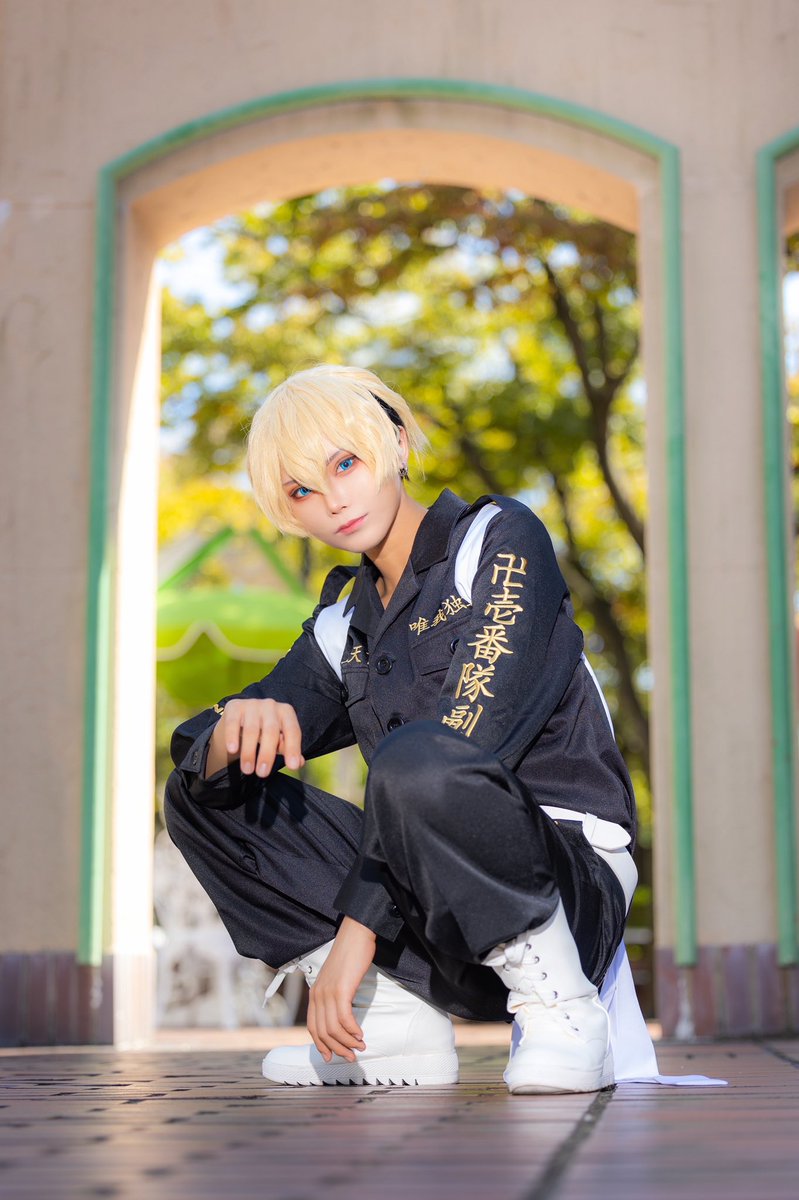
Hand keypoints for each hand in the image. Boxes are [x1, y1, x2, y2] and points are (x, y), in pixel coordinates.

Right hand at [206, 699, 304, 776]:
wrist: (240, 718)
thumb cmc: (264, 731)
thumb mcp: (278, 739)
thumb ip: (288, 749)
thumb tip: (298, 762)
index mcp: (286, 712)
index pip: (293, 731)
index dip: (293, 748)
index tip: (292, 766)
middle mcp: (271, 705)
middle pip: (271, 731)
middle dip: (267, 754)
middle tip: (262, 773)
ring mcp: (252, 704)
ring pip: (251, 730)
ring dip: (249, 752)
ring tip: (247, 770)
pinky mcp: (234, 706)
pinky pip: (233, 723)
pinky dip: (232, 737)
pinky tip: (232, 750)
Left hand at [307, 918, 376, 1062]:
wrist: (356, 934)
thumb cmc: (350, 955)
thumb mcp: (337, 978)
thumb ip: (334, 996)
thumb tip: (342, 1016)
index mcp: (314, 993)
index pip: (312, 1027)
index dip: (321, 1045)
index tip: (332, 1057)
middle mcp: (317, 995)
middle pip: (322, 1032)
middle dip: (337, 1049)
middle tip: (351, 1057)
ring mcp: (328, 993)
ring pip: (333, 1029)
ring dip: (347, 1042)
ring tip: (360, 1047)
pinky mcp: (341, 990)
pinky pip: (344, 1019)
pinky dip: (352, 1030)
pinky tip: (361, 1034)